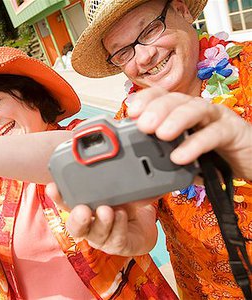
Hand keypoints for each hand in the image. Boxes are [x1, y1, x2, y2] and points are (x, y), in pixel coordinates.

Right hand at [45, 183, 157, 255]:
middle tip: (82, 210)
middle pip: (74, 226)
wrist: (142, 224)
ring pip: (96, 234)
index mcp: (81, 207)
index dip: (56, 196)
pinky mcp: (117, 245)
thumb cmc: (123, 203)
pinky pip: (116, 239)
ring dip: (102, 222)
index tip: (53, 187)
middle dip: (76, 218)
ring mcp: (101, 237)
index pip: (64, 202)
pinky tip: (122, 215)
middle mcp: (88, 225)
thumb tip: (103, 159)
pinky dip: (119, 225)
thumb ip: (106, 178)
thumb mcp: (115, 187)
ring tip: (107, 210)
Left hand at [128, 87, 251, 178]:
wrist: (250, 161)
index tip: (130, 112)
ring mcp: (216, 117)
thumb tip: (137, 162)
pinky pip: (213, 134)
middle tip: (143, 125)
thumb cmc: (212, 155)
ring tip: (161, 134)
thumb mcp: (180, 154)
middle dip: (156, 109)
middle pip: (175, 99)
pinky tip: (181, 156)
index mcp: (180, 111)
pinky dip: (196, 144)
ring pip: (194, 109)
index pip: (160, 96)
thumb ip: (163, 154)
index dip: (145, 100)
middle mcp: (197, 109)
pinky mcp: (233, 131)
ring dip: (176, 119)